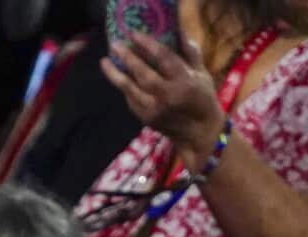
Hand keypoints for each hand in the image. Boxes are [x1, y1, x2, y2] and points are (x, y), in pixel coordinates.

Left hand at [101, 33, 226, 171]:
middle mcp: (168, 96)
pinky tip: (117, 76)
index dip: (148, 45)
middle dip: (128, 58)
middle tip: (115, 45)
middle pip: (143, 74)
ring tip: (104, 61)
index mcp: (185, 82)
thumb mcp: (202, 75)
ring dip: (115, 74)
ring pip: (130, 89)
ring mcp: (155, 109)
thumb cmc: (202, 99)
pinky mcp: (145, 118)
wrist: (199, 133)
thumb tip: (179, 32)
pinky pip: (130, 100)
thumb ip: (191, 54)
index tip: (135, 34)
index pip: (165, 59)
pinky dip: (124, 87)